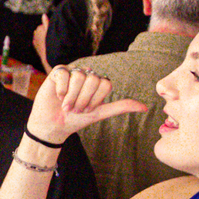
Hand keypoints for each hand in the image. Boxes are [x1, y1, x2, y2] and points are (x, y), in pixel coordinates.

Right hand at [28, 64, 146, 143]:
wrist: (53, 126)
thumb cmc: (76, 119)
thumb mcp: (100, 113)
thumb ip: (120, 107)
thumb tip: (145, 107)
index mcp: (98, 82)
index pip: (105, 84)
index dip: (95, 100)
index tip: (87, 109)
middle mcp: (86, 74)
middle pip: (93, 80)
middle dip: (83, 99)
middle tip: (75, 108)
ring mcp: (72, 72)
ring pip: (78, 76)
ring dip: (72, 96)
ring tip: (66, 105)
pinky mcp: (57, 72)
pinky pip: (63, 74)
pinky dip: (61, 89)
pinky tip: (58, 96)